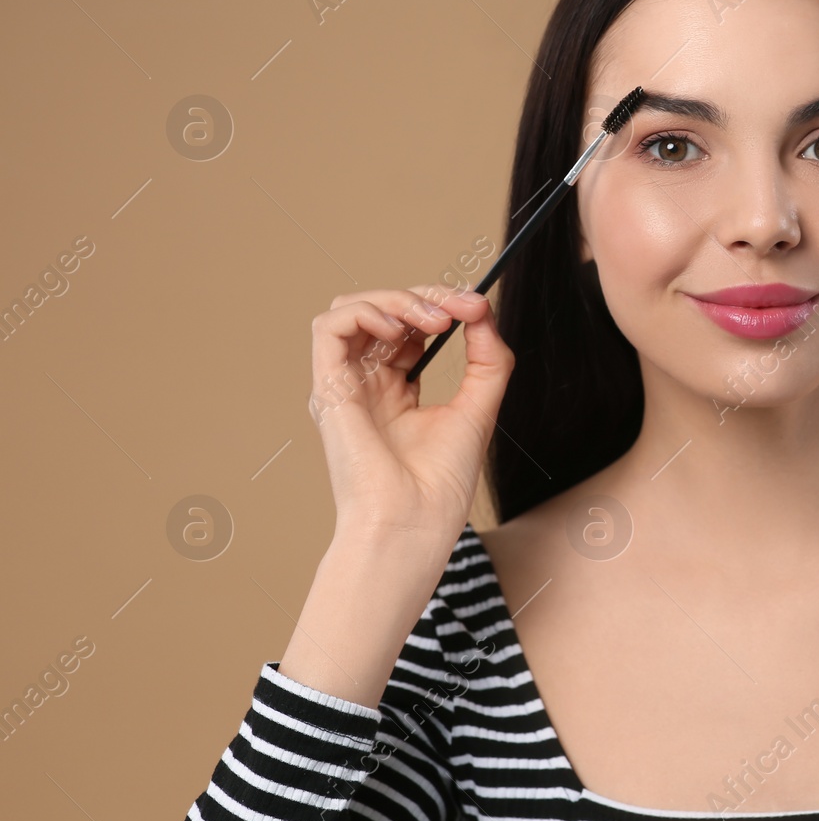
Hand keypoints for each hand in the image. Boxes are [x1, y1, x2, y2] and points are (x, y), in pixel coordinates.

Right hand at [307, 285, 513, 550]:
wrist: (413, 524)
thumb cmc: (439, 485)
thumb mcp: (478, 408)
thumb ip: (487, 359)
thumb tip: (483, 310)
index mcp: (397, 391)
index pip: (411, 327)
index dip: (442, 306)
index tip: (477, 306)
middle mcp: (367, 384)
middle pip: (384, 311)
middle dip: (426, 296)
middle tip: (464, 306)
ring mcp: (346, 385)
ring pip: (353, 309)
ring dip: (396, 299)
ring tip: (435, 320)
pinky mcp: (328, 388)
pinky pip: (329, 327)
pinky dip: (365, 311)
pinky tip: (399, 328)